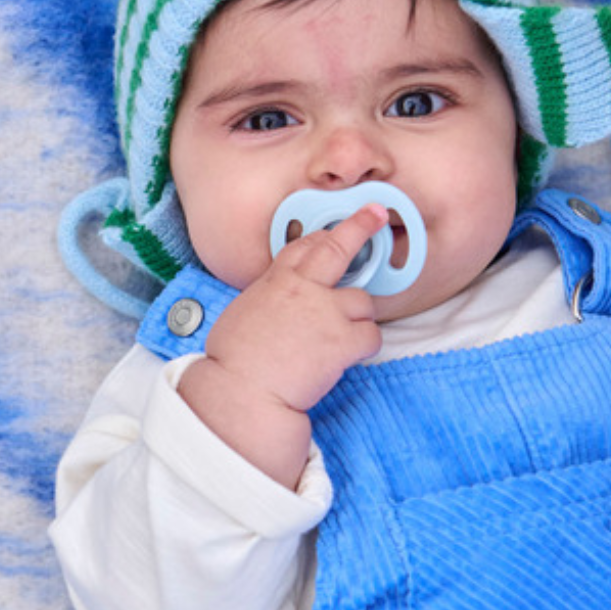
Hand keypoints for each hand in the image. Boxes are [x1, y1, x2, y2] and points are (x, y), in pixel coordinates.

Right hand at [178, 205, 386, 487]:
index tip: (333, 230)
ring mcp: (326, 313)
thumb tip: (284, 305)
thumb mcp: (245, 313)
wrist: (241, 393)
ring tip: (338, 341)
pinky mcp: (342, 341)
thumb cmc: (234, 362)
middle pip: (337, 248)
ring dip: (358, 319)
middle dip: (359, 227)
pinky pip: (372, 336)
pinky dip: (364, 347)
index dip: (321, 237)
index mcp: (275, 282)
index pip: (302, 247)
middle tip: (376, 216)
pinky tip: (347, 358)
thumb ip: (271, 299)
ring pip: (363, 302)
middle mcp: (303, 290)